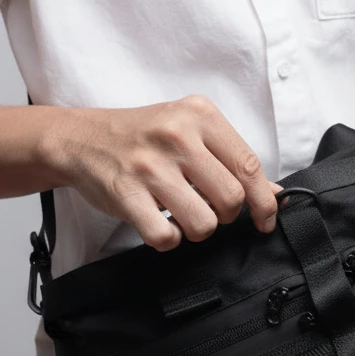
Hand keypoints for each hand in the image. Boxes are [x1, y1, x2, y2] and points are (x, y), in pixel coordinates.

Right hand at [42, 94, 279, 251]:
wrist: (80, 138)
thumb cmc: (142, 137)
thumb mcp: (189, 131)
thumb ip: (230, 158)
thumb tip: (274, 193)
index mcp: (199, 115)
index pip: (249, 166)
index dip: (264, 201)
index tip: (265, 219)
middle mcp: (176, 136)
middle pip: (231, 199)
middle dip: (226, 215)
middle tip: (208, 209)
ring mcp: (150, 166)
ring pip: (203, 224)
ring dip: (197, 230)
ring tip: (180, 214)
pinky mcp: (125, 193)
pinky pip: (165, 237)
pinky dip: (167, 239)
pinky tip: (159, 222)